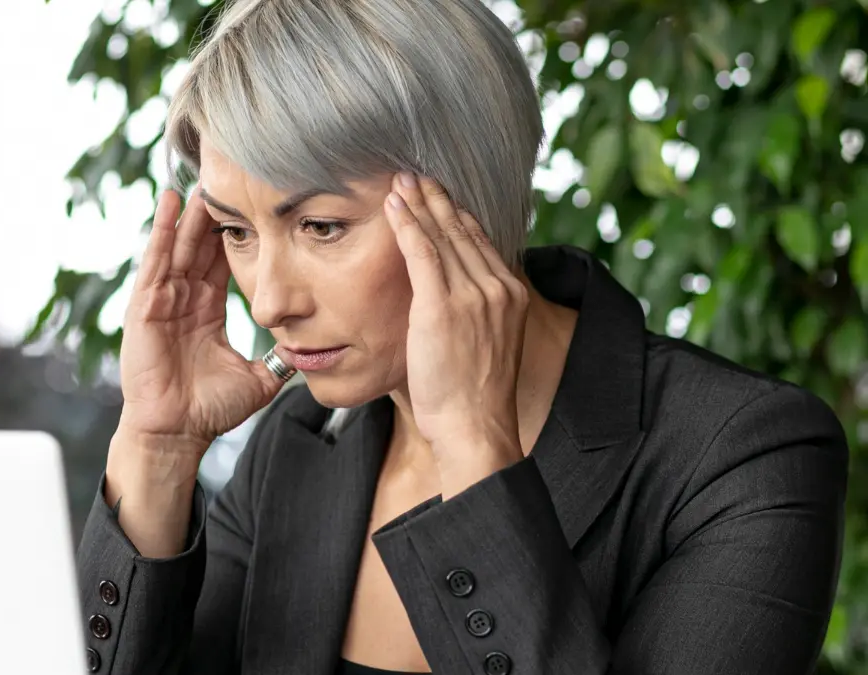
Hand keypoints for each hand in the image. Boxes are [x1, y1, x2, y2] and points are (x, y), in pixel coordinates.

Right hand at [115, 188, 290, 460]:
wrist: (178, 433)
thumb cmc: (210, 408)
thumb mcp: (258, 376)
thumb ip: (281, 359)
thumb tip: (314, 349)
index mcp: (207, 310)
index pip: (223, 260)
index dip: (237, 232)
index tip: (254, 202)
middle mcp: (184, 299)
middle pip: (200, 245)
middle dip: (213, 213)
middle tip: (229, 175)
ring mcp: (161, 301)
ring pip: (179, 247)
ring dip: (189, 214)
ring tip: (201, 179)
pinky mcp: (144, 307)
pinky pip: (155, 262)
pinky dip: (162, 231)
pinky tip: (169, 202)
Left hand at [383, 173, 528, 470]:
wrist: (476, 427)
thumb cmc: (474, 397)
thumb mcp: (488, 346)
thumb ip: (477, 315)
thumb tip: (455, 303)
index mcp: (510, 295)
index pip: (480, 242)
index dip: (457, 215)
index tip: (440, 196)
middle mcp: (496, 288)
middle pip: (462, 231)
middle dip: (436, 200)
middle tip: (416, 175)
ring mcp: (472, 296)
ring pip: (441, 236)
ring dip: (419, 204)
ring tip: (400, 182)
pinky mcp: (442, 307)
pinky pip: (422, 254)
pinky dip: (407, 225)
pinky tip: (394, 206)